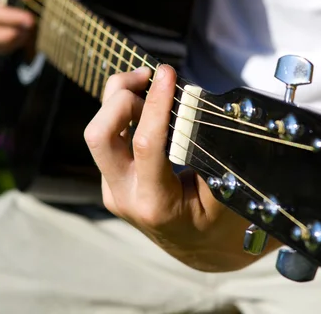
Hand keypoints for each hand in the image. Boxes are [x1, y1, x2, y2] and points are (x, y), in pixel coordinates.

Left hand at [84, 65, 274, 271]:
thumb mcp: (223, 190)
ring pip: (97, 132)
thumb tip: (193, 104)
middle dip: (120, 97)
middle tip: (151, 78)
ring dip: (117, 99)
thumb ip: (207, 152)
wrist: (198, 247)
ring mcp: (113, 188)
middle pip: (99, 136)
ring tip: (148, 82)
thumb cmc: (219, 220)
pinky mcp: (112, 179)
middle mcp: (125, 197)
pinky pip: (108, 137)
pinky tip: (145, 101)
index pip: (146, 145)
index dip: (156, 103)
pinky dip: (123, 111)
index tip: (167, 73)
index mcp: (157, 204)